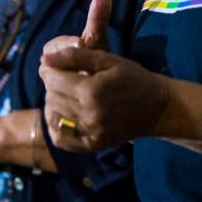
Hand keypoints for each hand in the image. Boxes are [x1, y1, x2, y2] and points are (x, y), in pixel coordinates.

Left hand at [39, 0, 168, 151]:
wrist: (156, 107)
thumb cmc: (133, 78)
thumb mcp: (108, 60)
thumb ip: (75, 56)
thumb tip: (45, 58)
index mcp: (92, 90)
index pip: (53, 80)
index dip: (49, 70)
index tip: (54, 65)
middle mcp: (88, 114)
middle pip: (51, 98)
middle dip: (53, 86)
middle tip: (65, 79)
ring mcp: (90, 133)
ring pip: (52, 117)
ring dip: (54, 104)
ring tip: (67, 96)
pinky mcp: (92, 145)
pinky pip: (60, 139)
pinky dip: (57, 126)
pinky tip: (66, 115)